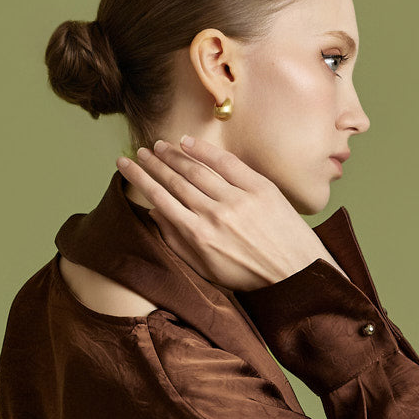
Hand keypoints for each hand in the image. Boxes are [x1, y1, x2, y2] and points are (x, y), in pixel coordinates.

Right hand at [116, 137, 335, 290]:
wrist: (295, 272)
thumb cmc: (248, 275)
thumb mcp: (207, 269)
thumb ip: (177, 242)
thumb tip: (154, 215)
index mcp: (198, 236)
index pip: (160, 199)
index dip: (139, 179)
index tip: (123, 165)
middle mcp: (214, 214)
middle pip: (174, 180)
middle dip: (152, 163)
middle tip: (138, 152)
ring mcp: (237, 198)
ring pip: (196, 169)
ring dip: (173, 154)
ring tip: (159, 146)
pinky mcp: (258, 187)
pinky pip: (225, 162)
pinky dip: (203, 151)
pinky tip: (187, 143)